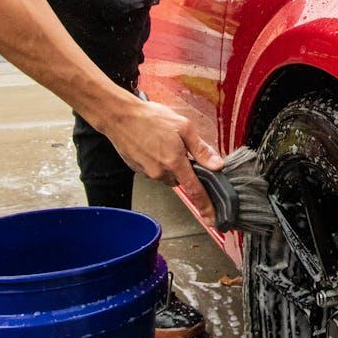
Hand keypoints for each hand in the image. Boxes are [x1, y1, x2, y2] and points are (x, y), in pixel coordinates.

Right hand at [99, 96, 223, 225]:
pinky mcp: (137, 170)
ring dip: (170, 163)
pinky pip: (154, 170)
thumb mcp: (184, 127)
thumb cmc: (151, 118)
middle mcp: (161, 172)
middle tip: (180, 146)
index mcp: (175, 163)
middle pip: (181, 180)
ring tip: (163, 141)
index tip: (212, 220)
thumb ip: (201, 149)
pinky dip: (157, 160)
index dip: (205, 206)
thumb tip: (217, 165)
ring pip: (167, 175)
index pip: (195, 191)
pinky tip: (152, 144)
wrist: (120, 117)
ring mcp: (147, 173)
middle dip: (184, 168)